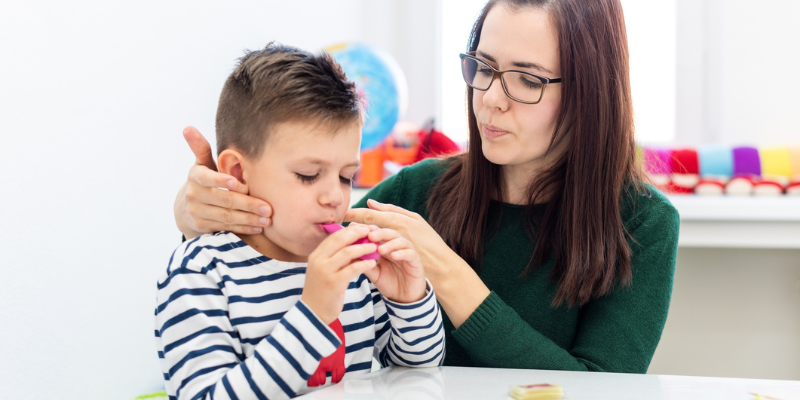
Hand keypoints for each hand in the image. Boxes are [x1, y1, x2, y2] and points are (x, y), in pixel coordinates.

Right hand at [174, 126, 272, 238]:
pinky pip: (226, 227)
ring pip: (227, 216)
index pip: (207, 178)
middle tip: (268, 208)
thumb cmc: (204, 180)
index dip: (221, 181)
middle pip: (224, 200)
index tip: (237, 183)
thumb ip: (201, 148)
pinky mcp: (202, 226)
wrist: (186, 207)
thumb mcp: (202, 164)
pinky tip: (258, 226)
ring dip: (249, 218)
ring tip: (268, 219)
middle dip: (248, 204)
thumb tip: (188, 128)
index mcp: (195, 176)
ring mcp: (197, 212)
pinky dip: (243, 228)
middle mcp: (194, 195)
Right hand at [302, 225, 378, 323]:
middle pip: (340, 239)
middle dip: (358, 234)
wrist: (313, 313)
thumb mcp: (325, 270)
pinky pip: (353, 268)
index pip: (334, 236)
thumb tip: (354, 243)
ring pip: (348, 252)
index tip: (363, 228)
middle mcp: (319, 260)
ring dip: (364, 248)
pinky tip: (373, 263)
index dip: (350, 230)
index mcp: (316, 255)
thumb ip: (335, 257)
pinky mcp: (334, 283)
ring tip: (375, 247)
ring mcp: (325, 271)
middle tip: (372, 232)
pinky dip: (364, 264)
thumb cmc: (322, 290)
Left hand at [345, 199, 490, 327]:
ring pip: (400, 240)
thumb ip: (364, 261)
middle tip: (369, 235)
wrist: (405, 298)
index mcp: (385, 244)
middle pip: (389, 231)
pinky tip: (393, 256)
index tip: (356, 230)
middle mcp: (396, 245)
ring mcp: (407, 252)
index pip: (377, 231)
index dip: (368, 229)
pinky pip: (410, 253)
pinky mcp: (416, 261)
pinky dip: (402, 253)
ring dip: (390, 242)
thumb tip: (348, 252)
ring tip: (380, 248)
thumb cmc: (389, 282)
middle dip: (379, 231)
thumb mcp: (373, 272)